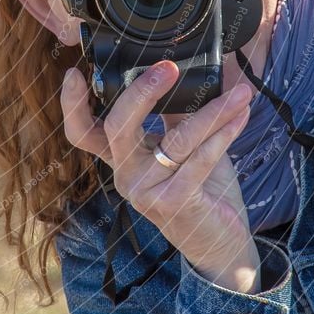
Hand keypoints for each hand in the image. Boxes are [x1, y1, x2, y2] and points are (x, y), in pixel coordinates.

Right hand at [61, 61, 259, 292]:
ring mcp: (146, 192)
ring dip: (212, 111)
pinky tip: (241, 117)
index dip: (72, 104)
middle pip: (116, 128)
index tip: (73, 73)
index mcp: (121, 158)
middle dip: (141, 93)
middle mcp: (126, 175)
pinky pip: (199, 161)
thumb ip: (176, 116)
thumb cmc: (200, 190)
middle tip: (168, 68)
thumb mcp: (181, 148)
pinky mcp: (175, 204)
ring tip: (239, 92)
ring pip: (174, 140)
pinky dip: (223, 135)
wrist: (218, 245)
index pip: (82, 133)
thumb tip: (185, 74)